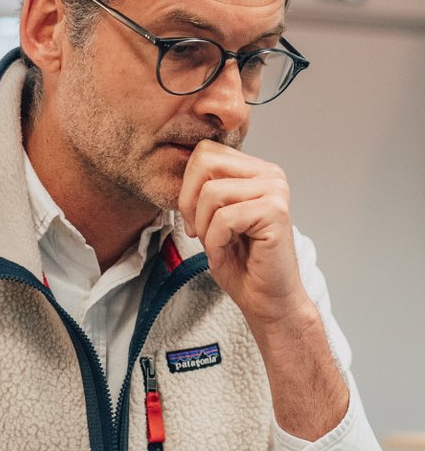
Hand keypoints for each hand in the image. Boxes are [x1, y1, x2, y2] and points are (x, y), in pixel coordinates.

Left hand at [178, 140, 310, 330]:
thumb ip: (202, 188)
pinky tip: (228, 252)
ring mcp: (275, 190)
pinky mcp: (275, 212)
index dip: (187, 187)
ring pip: (212, 192)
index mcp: (255, 170)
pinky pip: (224, 218)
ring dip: (204, 226)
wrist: (265, 299)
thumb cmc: (240, 262)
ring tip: (217, 244)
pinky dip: (215, 241)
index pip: (205, 151)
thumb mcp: (211, 217)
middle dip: (190, 201)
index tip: (193, 218)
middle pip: (204, 162)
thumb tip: (175, 163)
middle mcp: (270, 174)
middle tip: (198, 231)